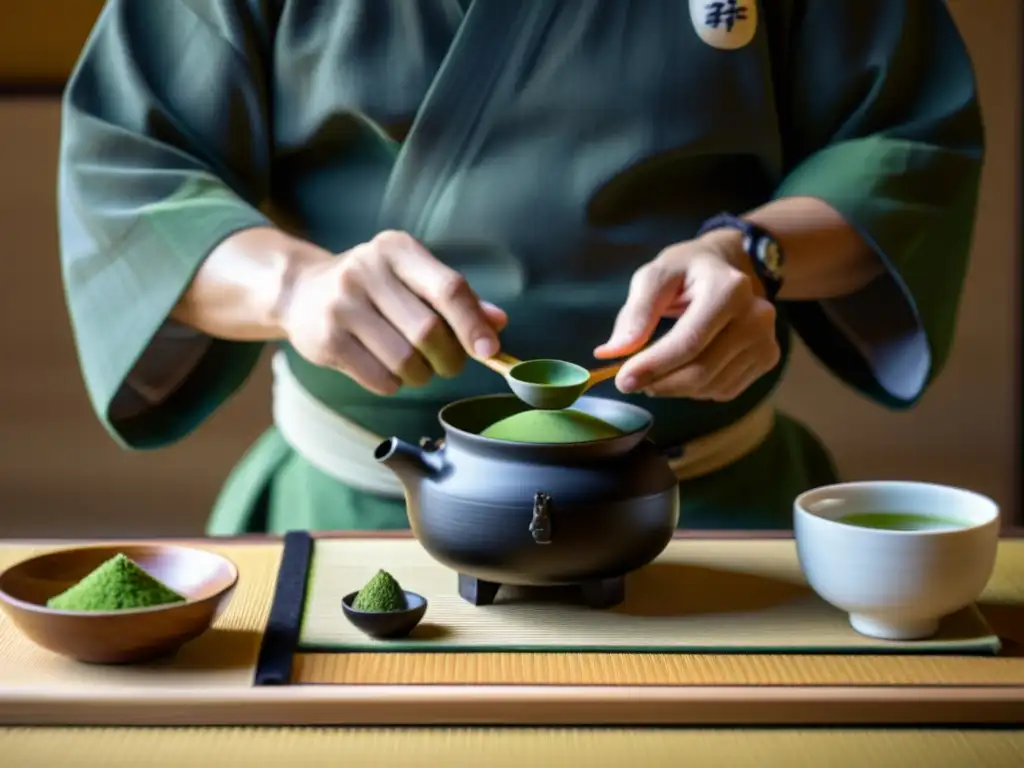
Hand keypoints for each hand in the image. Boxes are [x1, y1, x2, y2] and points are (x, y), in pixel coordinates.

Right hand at [281, 230, 506, 395]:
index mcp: (397, 249)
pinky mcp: (326, 339)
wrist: (299, 290)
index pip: (448, 288)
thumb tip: (497, 323)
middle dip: (449, 358)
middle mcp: (366, 270)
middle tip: (448, 364)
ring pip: (405, 360)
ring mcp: (341, 305)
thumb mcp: (412, 277)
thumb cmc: (372, 287)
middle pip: (428, 331)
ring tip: (416, 367)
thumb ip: (456, 298)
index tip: (490, 351)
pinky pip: (380, 378)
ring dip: (421, 375)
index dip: (473, 324)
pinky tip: (387, 369)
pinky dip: (394, 383)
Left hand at [594, 230, 779, 401]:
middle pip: (701, 371)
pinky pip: (724, 390)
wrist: (732, 266)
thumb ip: (636, 314)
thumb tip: (613, 353)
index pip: (689, 342)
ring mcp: (766, 340)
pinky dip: (696, 389)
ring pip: (711, 387)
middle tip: (631, 382)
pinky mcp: (768, 358)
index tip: (622, 381)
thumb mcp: (655, 277)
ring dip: (675, 388)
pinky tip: (686, 367)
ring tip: (657, 370)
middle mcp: (756, 317)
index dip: (653, 367)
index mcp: (728, 290)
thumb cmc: (688, 270)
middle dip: (660, 383)